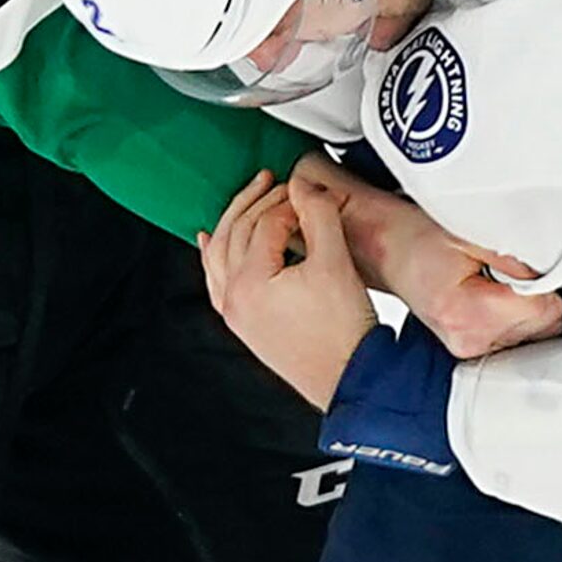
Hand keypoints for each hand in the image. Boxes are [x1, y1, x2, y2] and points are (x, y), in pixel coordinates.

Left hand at [198, 172, 376, 410]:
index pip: (266, 222)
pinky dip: (214, 254)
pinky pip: (217, 279)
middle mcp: (234, 298)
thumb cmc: (344, 333)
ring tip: (250, 197)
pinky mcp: (245, 323)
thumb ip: (319, 216)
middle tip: (279, 184)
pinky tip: (210, 241)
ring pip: (221, 253)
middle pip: (239, 232)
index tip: (309, 195)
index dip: (290, 202)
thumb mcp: (335, 262)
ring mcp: (236, 313)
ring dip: (235, 220)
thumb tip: (306, 188)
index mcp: (251, 283)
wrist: (352, 376)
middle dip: (259, 201)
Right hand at [291, 154, 561, 357]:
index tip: (523, 265)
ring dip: (524, 305)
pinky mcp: (472, 348)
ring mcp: (469, 350)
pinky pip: (519, 336)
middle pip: (546, 326)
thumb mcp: (470, 229)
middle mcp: (468, 342)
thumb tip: (558, 268)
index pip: (547, 311)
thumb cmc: (416, 236)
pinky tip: (489, 294)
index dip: (544, 282)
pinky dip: (513, 314)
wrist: (383, 246)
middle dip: (536, 295)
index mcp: (468, 316)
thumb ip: (517, 253)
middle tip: (502, 269)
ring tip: (490, 279)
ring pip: (535, 333)